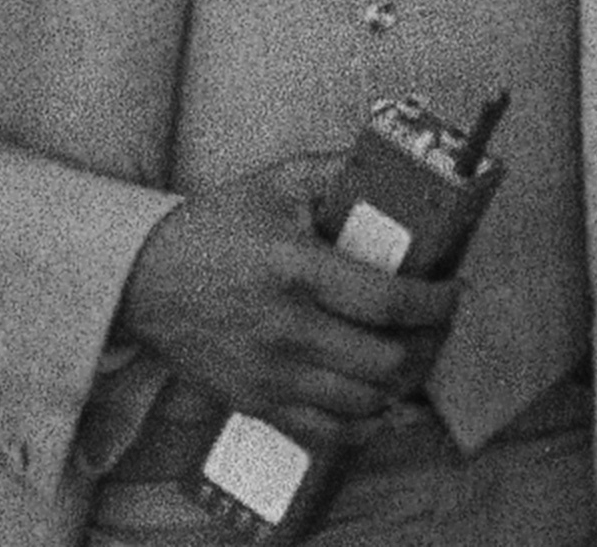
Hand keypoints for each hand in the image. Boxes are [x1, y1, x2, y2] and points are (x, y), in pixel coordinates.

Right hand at [117, 153, 454, 443]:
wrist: (142, 281)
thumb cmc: (217, 227)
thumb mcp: (279, 182)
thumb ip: (342, 170)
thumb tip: (405, 164)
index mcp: (297, 270)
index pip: (388, 301)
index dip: (436, 302)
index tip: (454, 290)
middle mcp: (284, 329)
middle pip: (385, 359)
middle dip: (430, 343)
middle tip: (441, 323)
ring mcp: (267, 373)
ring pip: (363, 401)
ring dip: (404, 383)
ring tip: (417, 354)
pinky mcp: (253, 401)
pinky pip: (325, 431)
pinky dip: (366, 425)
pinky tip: (385, 404)